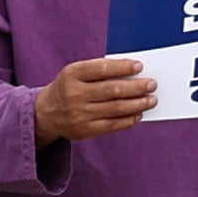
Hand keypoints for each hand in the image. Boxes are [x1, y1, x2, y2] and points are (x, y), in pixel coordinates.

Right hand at [34, 56, 158, 142]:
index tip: (139, 66)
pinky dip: (129, 119)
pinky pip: (112, 125)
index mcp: (72, 74)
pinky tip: (138, 114)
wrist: (46, 113)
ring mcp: (79, 114)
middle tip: (152, 84)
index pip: (102, 68)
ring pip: (115, 108)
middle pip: (112, 90)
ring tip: (151, 100)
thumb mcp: (76, 73)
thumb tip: (133, 73)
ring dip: (138, 104)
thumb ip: (99, 70)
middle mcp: (74, 94)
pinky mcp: (85, 130)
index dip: (122, 67)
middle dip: (136, 87)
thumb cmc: (69, 87)